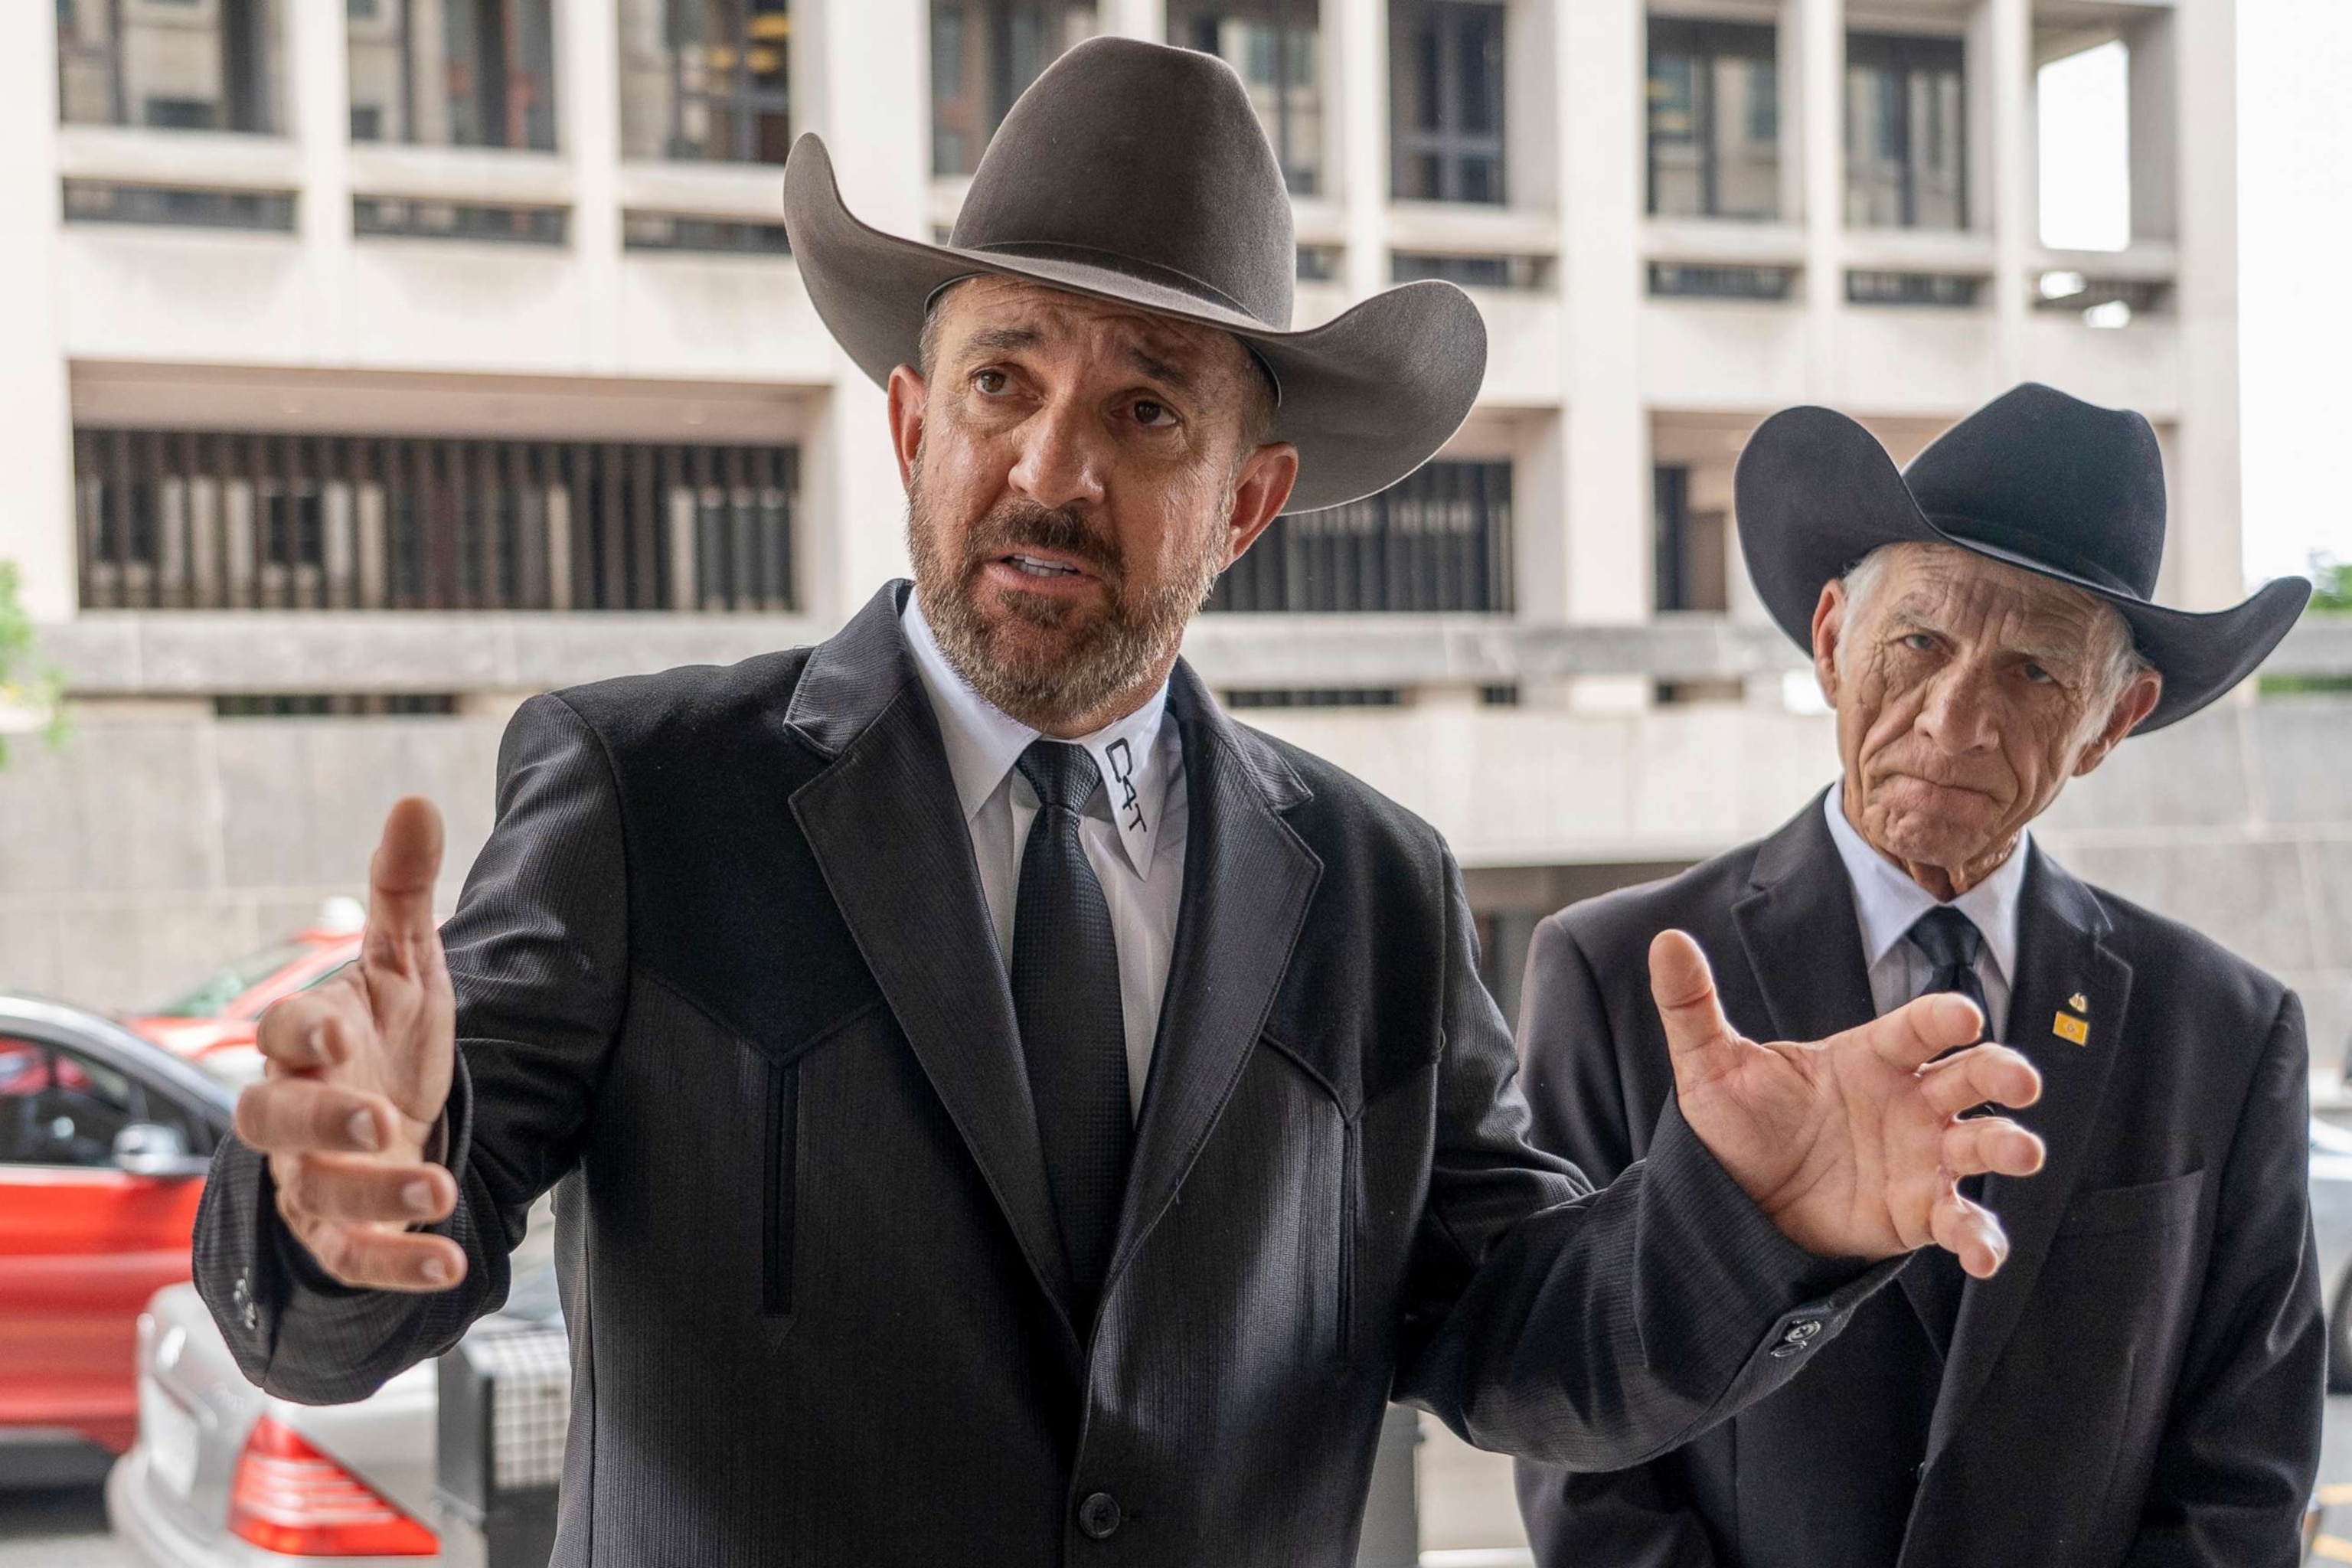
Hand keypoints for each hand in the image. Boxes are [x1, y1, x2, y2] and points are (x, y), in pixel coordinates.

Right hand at [235, 798, 464, 1291]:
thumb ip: (404, 889)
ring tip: (438, 1194)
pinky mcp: (339, 1230)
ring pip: (316, 1193)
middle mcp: (294, 1110)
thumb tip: (417, 801)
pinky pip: (351, 1257)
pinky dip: (396, 1265)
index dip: (301, 1033)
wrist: (393, 1113)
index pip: (279, 1032)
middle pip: (269, 1120)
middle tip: (378, 1119)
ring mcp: (310, 1175)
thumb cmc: (386, 1034)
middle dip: (319, 1121)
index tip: (337, 1035)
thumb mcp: (406, 963)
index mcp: (307, 1040)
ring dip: (375, 1198)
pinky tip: (450, 1265)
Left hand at [1655, 930, 2045, 1277]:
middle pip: (1972, 1076)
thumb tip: (1666, 941)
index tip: (1964, 1015)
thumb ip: (1693, 1006)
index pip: (1917, 1028)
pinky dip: (1981, 1237)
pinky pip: (1961, 1221)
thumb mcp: (1710, 1067)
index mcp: (1871, 1056)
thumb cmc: (1737, 1125)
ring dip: (2009, 1145)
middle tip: (2018, 1080)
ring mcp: (1921, 1156)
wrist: (1735, 1204)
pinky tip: (1983, 1254)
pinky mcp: (1919, 1212)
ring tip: (2022, 1152)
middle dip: (2002, 1071)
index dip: (1943, 1017)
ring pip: (1982, 1143)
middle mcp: (1909, 1100)